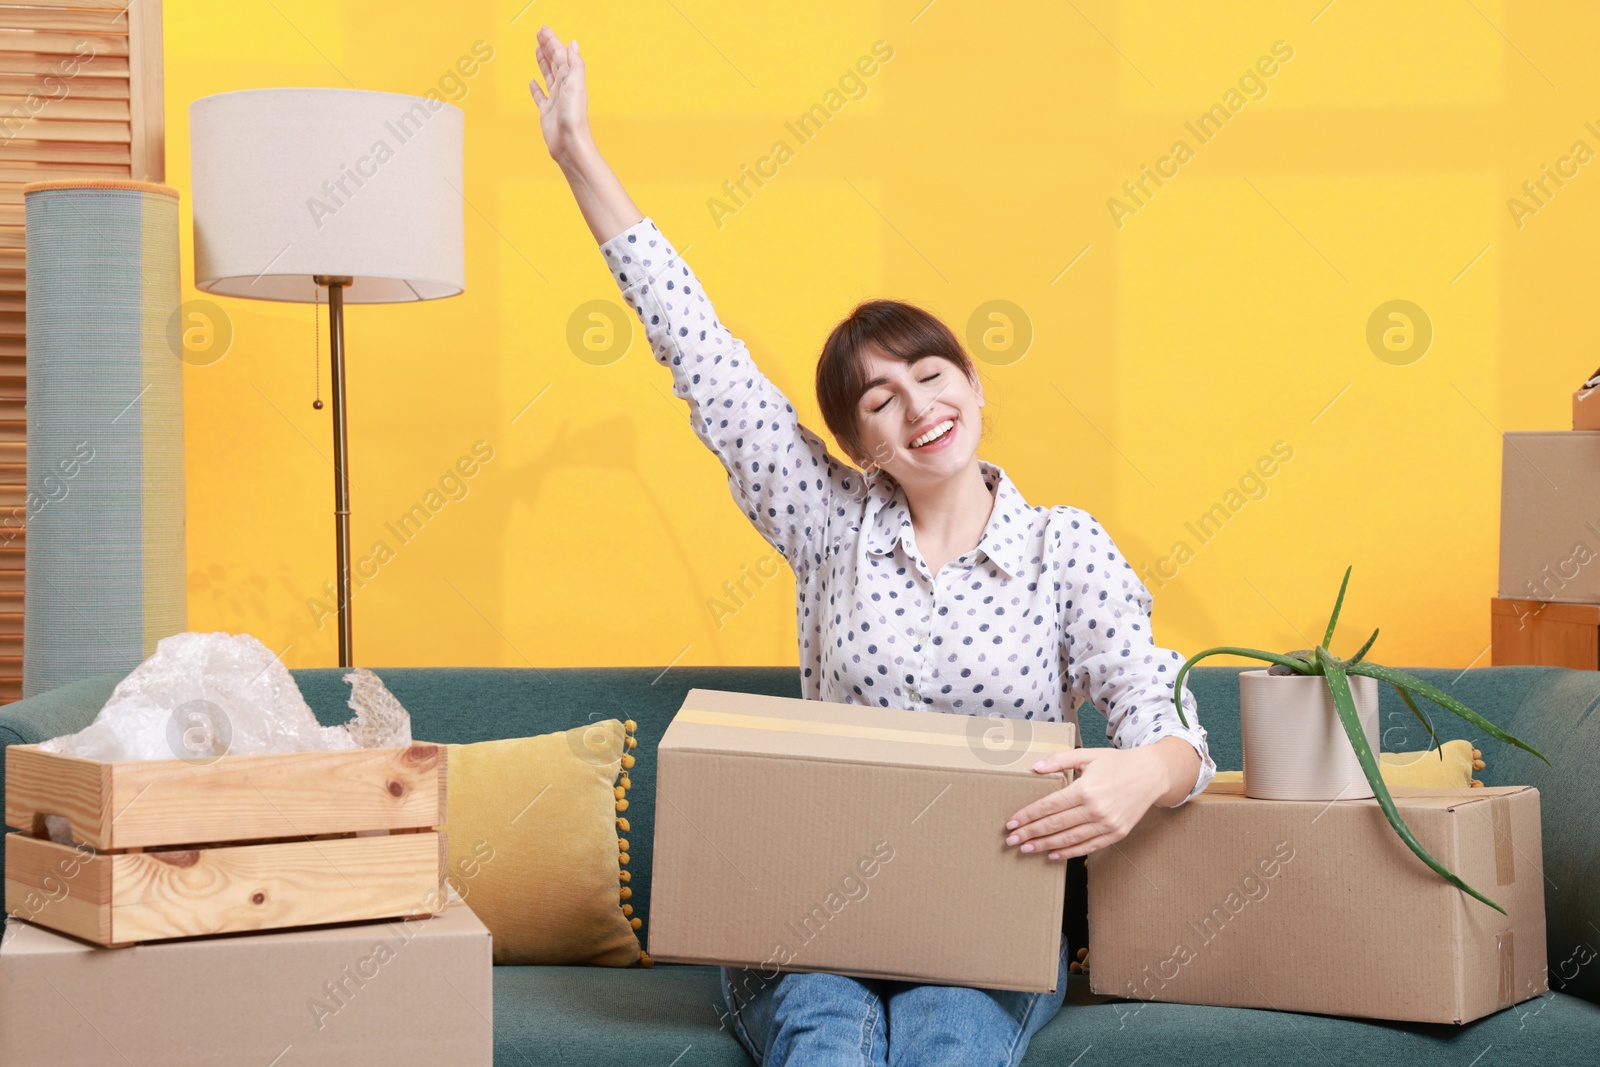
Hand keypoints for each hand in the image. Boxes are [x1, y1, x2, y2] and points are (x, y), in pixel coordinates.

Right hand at [529, 26, 591, 167]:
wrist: (569, 144)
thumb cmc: (574, 117)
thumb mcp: (575, 85)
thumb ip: (575, 64)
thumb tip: (573, 44)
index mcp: (570, 79)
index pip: (560, 55)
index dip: (552, 41)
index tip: (543, 30)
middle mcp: (563, 88)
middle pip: (554, 62)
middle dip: (547, 47)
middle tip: (539, 34)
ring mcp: (554, 100)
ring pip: (547, 75)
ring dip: (543, 62)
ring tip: (538, 50)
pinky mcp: (546, 113)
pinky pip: (540, 97)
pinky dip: (536, 88)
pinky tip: (532, 82)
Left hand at [1002, 745, 1173, 859]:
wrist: (1151, 775)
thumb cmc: (1116, 763)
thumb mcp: (1087, 755)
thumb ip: (1059, 760)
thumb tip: (1034, 768)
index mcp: (1086, 788)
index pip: (1049, 806)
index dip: (1028, 815)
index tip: (1011, 823)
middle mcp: (1096, 809)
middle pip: (1055, 825)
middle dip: (1030, 834)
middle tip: (1011, 840)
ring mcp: (1107, 824)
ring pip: (1069, 839)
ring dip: (1045, 846)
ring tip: (1026, 849)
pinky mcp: (1116, 834)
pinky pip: (1088, 847)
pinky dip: (1069, 853)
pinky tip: (1053, 855)